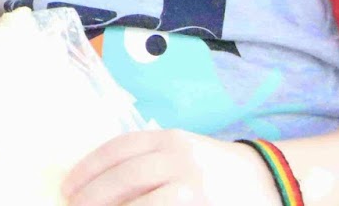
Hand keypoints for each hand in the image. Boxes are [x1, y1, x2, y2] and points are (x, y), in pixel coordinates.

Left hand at [63, 130, 279, 205]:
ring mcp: (196, 188)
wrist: (269, 181)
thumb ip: (146, 161)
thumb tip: (96, 183)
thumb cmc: (214, 168)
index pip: (118, 149)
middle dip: (94, 194)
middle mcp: (182, 160)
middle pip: (125, 177)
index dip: (88, 168)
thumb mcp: (181, 152)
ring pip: (142, 203)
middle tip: (74, 205)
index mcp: (171, 140)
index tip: (68, 185)